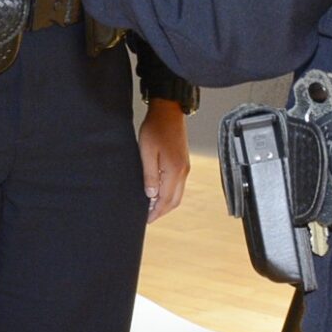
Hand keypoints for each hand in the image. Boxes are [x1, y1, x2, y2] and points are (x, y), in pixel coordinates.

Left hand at [138, 100, 190, 222]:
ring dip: (166, 203)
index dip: (156, 212)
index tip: (146, 219)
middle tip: (148, 217)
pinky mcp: (183, 163)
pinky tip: (158, 192)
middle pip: (174, 200)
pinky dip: (169, 193)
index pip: (166, 199)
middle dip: (162, 211)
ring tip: (151, 207)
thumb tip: (150, 195)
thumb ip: (149, 175)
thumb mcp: (146, 152)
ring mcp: (185, 168)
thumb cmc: (155, 128)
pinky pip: (178, 185)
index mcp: (174, 170)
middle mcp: (183, 172)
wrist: (168, 111)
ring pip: (177, 194)